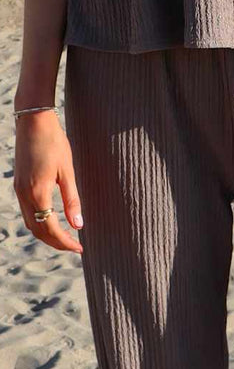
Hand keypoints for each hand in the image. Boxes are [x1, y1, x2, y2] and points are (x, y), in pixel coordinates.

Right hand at [13, 110, 82, 253]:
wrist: (33, 120)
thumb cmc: (54, 143)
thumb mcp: (67, 172)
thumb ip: (72, 200)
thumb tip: (78, 225)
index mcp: (37, 193)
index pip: (51, 229)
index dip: (65, 242)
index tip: (80, 248)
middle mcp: (24, 194)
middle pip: (38, 230)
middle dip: (56, 242)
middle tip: (75, 246)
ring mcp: (19, 190)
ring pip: (31, 222)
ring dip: (47, 234)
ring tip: (66, 238)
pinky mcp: (19, 184)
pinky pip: (27, 212)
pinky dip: (40, 222)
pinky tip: (53, 221)